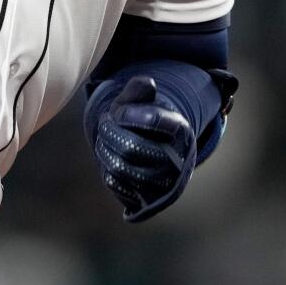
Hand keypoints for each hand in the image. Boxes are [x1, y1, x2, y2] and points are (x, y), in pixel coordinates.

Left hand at [86, 75, 196, 221]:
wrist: (150, 147)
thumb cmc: (142, 117)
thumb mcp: (141, 99)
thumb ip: (140, 89)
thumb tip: (148, 84)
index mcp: (181, 130)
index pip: (154, 120)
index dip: (128, 114)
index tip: (117, 110)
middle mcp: (179, 160)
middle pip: (131, 147)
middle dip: (110, 132)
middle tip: (105, 123)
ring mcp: (165, 183)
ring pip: (121, 168)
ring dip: (105, 150)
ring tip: (105, 140)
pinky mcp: (149, 199)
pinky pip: (117, 185)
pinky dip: (108, 170)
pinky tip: (111, 158)